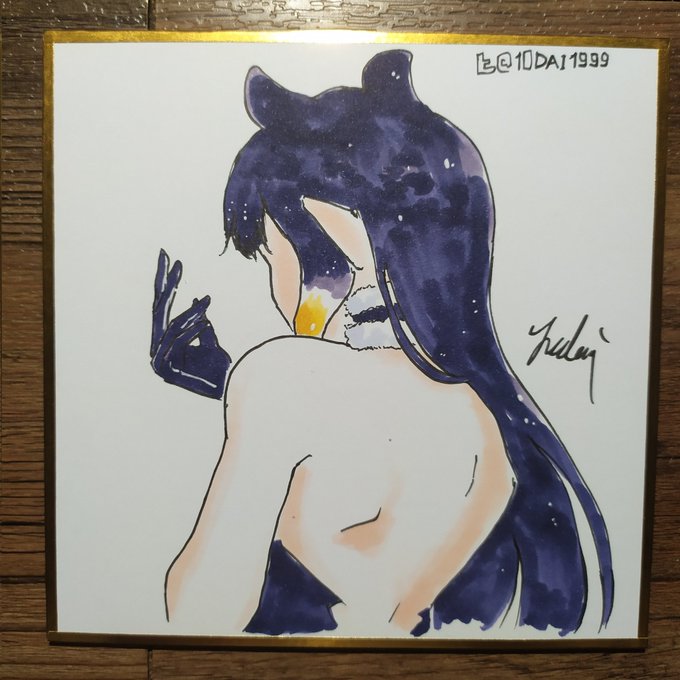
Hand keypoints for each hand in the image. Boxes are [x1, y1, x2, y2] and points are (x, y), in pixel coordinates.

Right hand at [150, 249, 230, 398]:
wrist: (231, 388)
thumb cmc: (222, 366)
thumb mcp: (210, 337)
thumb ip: (199, 321)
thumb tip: (198, 298)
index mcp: (165, 342)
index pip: (164, 308)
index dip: (168, 284)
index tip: (173, 260)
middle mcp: (157, 351)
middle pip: (158, 311)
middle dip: (165, 283)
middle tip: (167, 256)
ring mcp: (158, 362)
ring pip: (171, 326)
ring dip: (191, 313)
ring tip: (208, 302)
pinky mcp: (164, 371)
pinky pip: (176, 342)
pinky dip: (191, 331)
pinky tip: (205, 323)